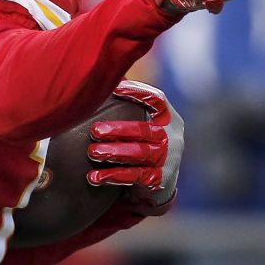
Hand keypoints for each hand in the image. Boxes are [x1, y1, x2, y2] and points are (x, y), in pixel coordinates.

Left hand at [87, 81, 183, 214]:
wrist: (156, 186)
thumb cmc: (141, 147)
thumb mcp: (141, 126)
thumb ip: (127, 107)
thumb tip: (100, 78)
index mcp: (169, 119)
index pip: (158, 100)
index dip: (138, 92)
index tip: (115, 88)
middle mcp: (172, 138)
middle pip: (145, 130)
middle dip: (118, 130)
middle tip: (94, 130)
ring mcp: (168, 161)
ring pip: (140, 154)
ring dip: (114, 153)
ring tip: (92, 153)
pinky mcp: (158, 181)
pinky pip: (135, 177)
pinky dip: (114, 175)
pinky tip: (95, 176)